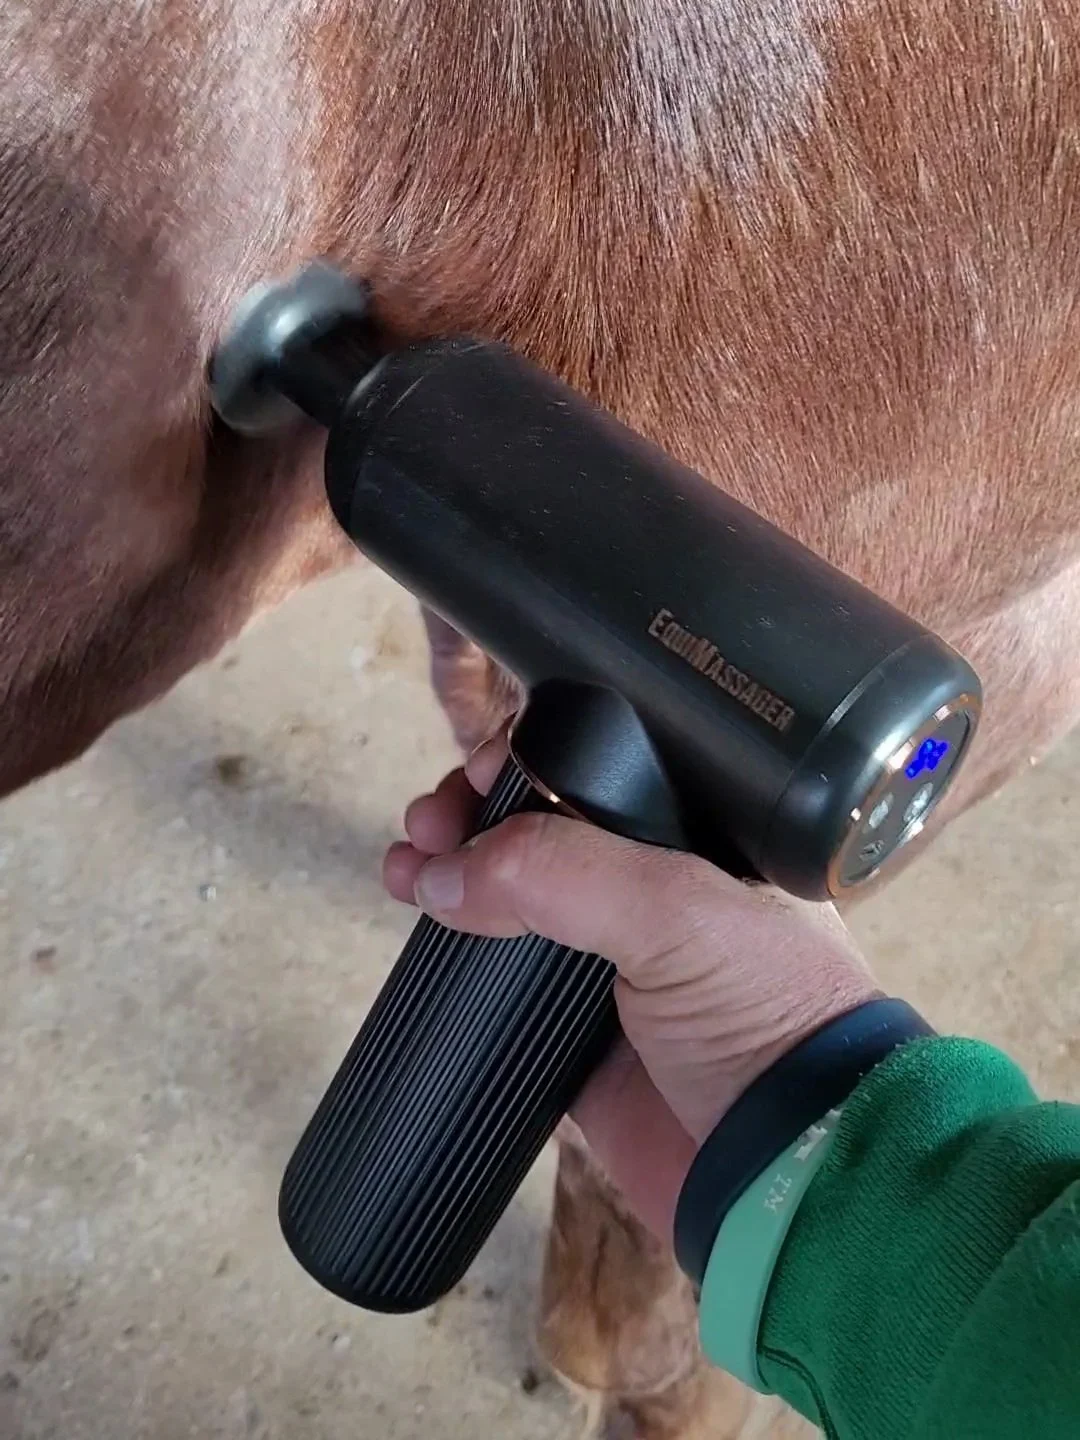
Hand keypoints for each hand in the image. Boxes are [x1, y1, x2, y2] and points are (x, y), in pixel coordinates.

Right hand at [384, 730, 877, 1236]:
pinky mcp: (578, 1035)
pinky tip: (420, 926)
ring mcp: (615, 965)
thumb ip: (564, 872)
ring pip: (513, 901)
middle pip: (541, 833)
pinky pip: (500, 981)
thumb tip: (448, 870)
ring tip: (401, 870)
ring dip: (452, 876)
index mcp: (700, 840)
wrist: (785, 1168)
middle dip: (474, 819)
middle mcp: (657, 892)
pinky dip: (455, 953)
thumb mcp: (678, 912)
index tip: (469, 777)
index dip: (525, 767)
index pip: (596, 775)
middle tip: (425, 826)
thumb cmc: (769, 1017)